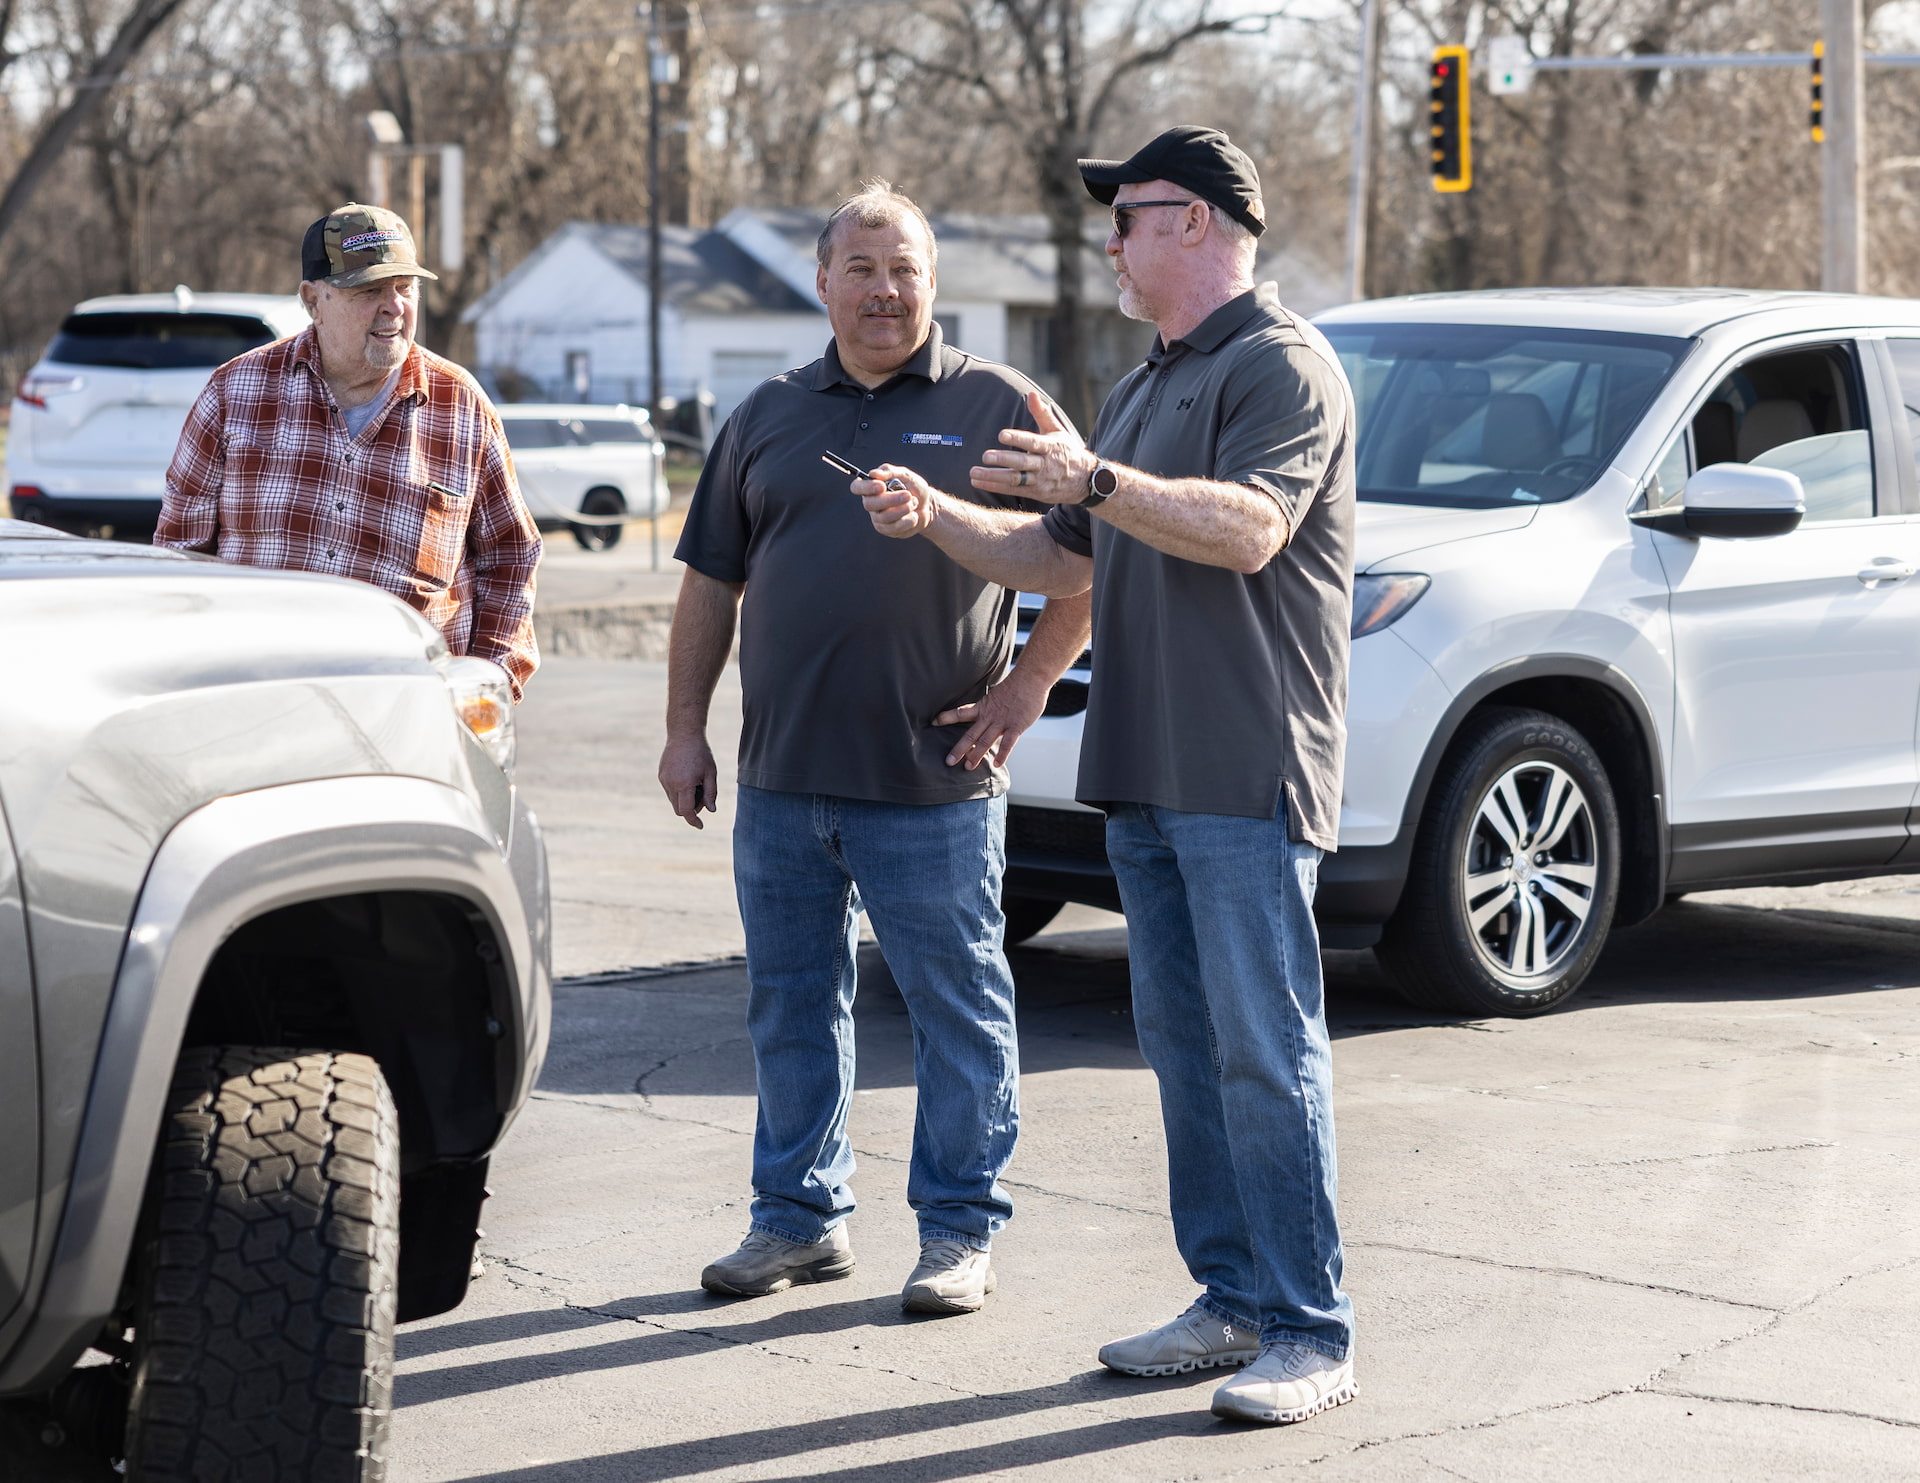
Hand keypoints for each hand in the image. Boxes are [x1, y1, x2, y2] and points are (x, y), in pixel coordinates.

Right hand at [658, 731, 717, 828]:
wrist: (684, 734)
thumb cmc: (701, 753)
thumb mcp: (711, 773)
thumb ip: (711, 793)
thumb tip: (711, 811)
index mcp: (684, 784)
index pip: (686, 811)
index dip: (693, 820)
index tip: (700, 826)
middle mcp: (670, 783)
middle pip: (678, 809)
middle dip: (691, 808)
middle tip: (703, 794)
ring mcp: (664, 779)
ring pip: (673, 800)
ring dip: (684, 799)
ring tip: (696, 782)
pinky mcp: (661, 775)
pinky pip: (669, 791)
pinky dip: (678, 791)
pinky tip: (688, 777)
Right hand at [857, 464, 935, 538]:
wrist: (927, 505)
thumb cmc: (914, 488)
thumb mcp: (905, 475)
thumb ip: (890, 471)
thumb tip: (874, 474)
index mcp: (871, 487)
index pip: (856, 487)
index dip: (866, 488)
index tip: (881, 486)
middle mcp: (871, 503)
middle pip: (869, 504)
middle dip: (891, 500)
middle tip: (908, 495)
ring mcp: (878, 518)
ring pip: (884, 517)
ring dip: (904, 509)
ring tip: (914, 502)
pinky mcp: (888, 530)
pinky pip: (895, 527)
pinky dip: (909, 519)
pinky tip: (914, 514)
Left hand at [935, 673, 1049, 770]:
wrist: (1030, 678)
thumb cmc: (1016, 686)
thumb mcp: (996, 696)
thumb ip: (990, 708)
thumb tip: (985, 717)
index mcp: (983, 707)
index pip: (960, 713)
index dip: (946, 717)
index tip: (933, 722)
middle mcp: (989, 716)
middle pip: (970, 734)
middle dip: (959, 749)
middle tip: (949, 762)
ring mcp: (1002, 722)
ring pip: (986, 741)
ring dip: (976, 755)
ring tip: (968, 767)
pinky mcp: (1016, 726)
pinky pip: (1008, 743)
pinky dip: (1002, 754)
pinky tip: (996, 764)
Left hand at [972, 390, 1098, 505]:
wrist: (1086, 481)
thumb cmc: (1067, 451)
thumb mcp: (1057, 431)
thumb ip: (1042, 413)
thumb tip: (1031, 394)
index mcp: (1050, 447)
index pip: (1032, 442)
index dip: (1017, 439)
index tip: (1001, 435)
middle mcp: (1045, 465)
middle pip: (1022, 463)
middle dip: (1003, 460)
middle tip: (985, 456)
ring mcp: (1040, 481)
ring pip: (1015, 479)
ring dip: (993, 477)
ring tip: (974, 472)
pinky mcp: (1035, 493)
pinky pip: (1013, 490)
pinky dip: (995, 486)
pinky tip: (979, 482)